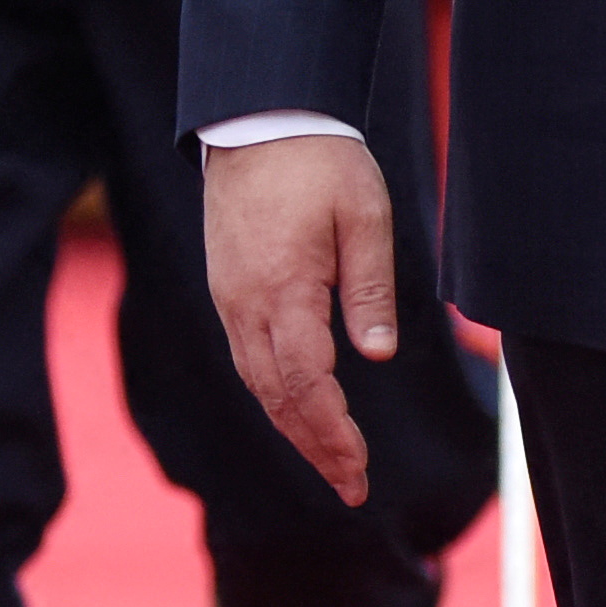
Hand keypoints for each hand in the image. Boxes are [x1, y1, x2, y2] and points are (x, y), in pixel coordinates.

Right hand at [201, 131, 396, 505]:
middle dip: (315, 446)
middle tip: (352, 487)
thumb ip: (369, 288)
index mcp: (283, 288)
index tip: (360, 469)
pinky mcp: (228, 288)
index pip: (305, 383)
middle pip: (276, 396)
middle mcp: (245, 303)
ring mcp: (230, 297)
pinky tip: (300, 408)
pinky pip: (247, 356)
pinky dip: (276, 394)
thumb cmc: (319, 160)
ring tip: (332, 462)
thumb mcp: (364, 215)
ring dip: (294, 427)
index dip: (333, 433)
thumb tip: (377, 355)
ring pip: (257, 382)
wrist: (256, 118)